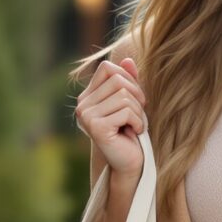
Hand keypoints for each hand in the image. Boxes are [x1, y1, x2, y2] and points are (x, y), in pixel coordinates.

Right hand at [75, 58, 145, 179]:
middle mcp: (82, 105)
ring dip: (139, 112)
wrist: (131, 162)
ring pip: (125, 96)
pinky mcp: (96, 127)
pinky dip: (138, 122)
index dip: (128, 79)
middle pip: (118, 81)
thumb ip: (128, 80)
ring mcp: (86, 116)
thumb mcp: (132, 101)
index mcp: (88, 96)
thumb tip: (127, 59)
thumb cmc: (131, 130)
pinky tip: (134, 132)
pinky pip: (127, 111)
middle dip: (137, 97)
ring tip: (135, 125)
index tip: (135, 99)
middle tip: (137, 115)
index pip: (108, 69)